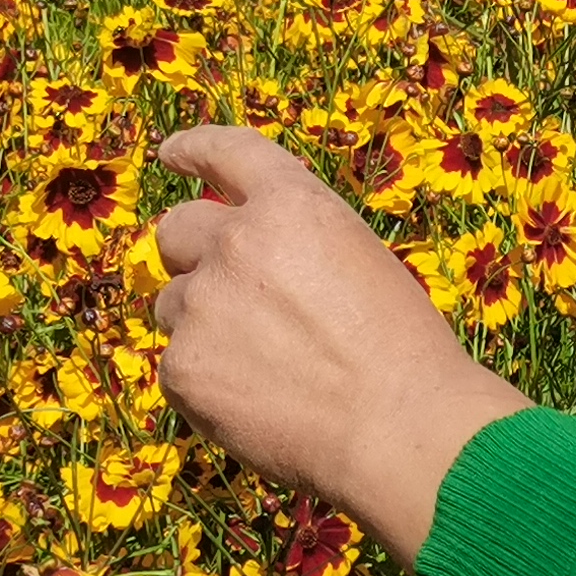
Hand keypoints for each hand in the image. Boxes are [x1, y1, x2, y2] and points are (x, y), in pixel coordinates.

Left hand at [149, 127, 524, 559]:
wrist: (398, 426)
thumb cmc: (403, 348)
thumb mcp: (359, 259)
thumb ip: (296, 242)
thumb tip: (246, 262)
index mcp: (290, 205)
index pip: (225, 151)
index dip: (194, 150)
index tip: (173, 156)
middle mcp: (234, 242)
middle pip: (176, 231)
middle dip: (192, 254)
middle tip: (223, 292)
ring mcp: (200, 305)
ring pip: (173, 305)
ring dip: (203, 325)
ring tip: (266, 368)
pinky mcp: (182, 367)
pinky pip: (177, 366)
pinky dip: (206, 382)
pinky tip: (258, 404)